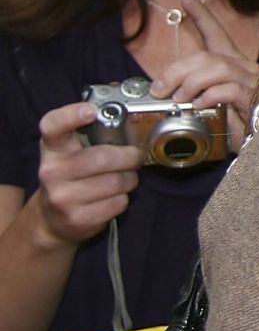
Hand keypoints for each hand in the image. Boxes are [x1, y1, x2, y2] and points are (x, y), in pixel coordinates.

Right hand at [36, 103, 142, 243]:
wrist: (52, 220)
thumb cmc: (71, 177)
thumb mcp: (72, 153)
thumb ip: (91, 135)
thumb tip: (129, 119)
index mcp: (53, 149)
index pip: (53, 126)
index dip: (71, 116)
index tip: (90, 111)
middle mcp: (51, 171)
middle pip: (102, 157)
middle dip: (129, 157)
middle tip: (135, 156)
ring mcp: (62, 197)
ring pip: (116, 182)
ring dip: (129, 179)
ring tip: (124, 178)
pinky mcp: (77, 219)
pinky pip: (117, 203)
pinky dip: (123, 198)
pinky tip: (112, 197)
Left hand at [150, 0, 258, 145]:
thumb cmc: (242, 124)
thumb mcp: (215, 106)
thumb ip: (197, 97)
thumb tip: (168, 96)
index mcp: (234, 65)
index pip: (217, 33)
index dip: (201, 14)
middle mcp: (245, 68)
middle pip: (208, 55)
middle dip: (177, 70)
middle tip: (159, 89)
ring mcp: (252, 82)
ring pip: (217, 67)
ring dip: (191, 82)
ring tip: (179, 99)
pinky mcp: (255, 98)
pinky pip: (228, 89)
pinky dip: (208, 96)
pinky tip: (199, 106)